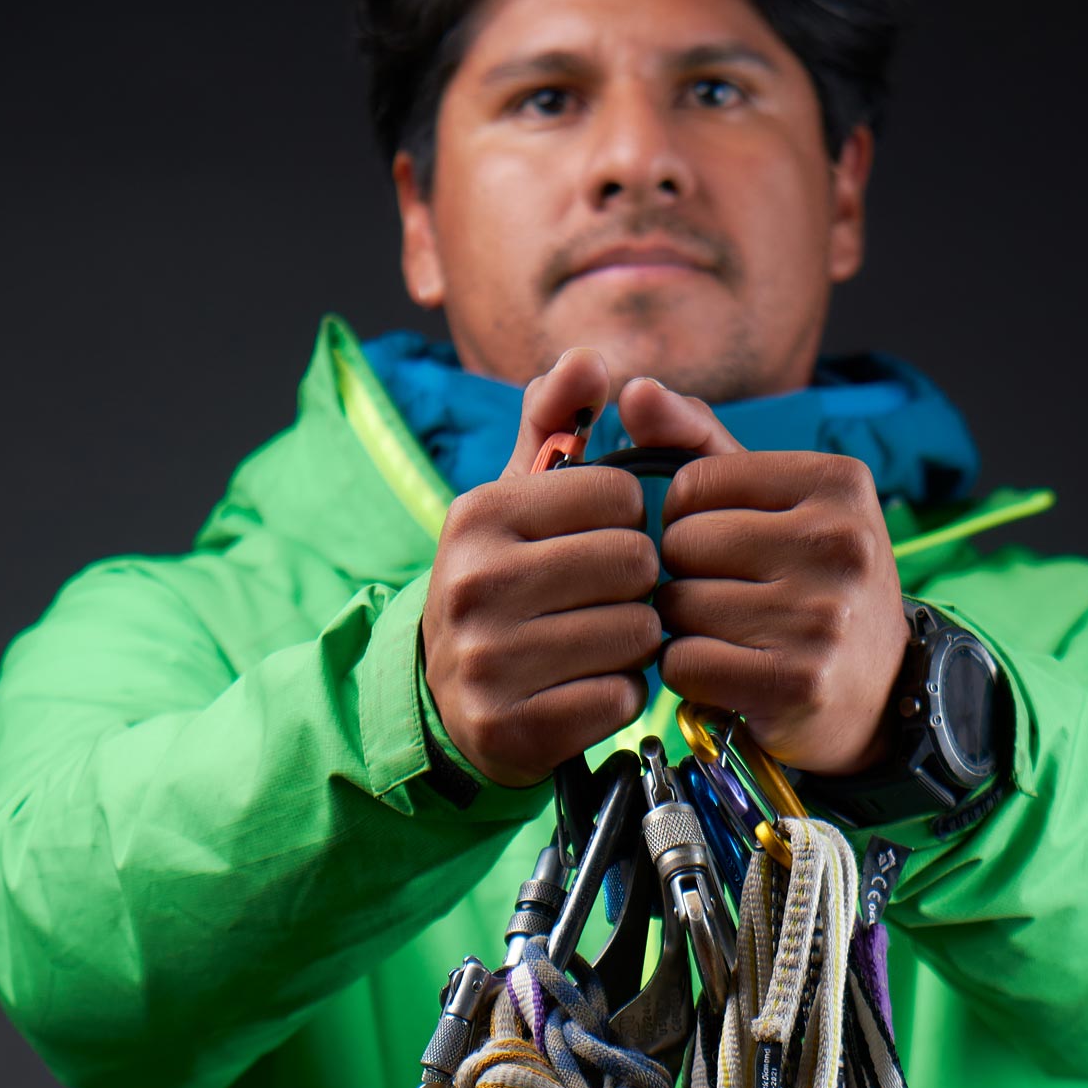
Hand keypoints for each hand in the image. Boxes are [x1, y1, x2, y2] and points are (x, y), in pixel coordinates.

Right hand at [421, 347, 663, 788]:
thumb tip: (592, 359)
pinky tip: (590, 689)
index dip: (629, 520)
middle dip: (639, 585)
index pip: (618, 493)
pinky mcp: (511, 729)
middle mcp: (472, 584)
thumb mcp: (516, 499)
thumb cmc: (504, 584)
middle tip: (609, 600)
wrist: (447, 699)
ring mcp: (487, 662)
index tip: (601, 542)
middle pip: (634, 564)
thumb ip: (555, 422)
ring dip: (636, 643)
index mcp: (477, 514)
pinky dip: (622, 696)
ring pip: (635, 635)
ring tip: (600, 644)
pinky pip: (621, 699)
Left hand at [628, 376, 908, 775]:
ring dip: (687, 629)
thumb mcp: (775, 503)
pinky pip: (685, 663)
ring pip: (679, 606)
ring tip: (735, 637)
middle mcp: (840, 542)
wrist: (881, 694)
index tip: (732, 549)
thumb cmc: (812, 586)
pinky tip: (730, 676)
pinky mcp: (798, 682)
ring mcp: (822, 615)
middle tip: (735, 600)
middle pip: (683, 544)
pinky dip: (691, 675)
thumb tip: (635, 391)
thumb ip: (701, 442)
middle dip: (688, 576)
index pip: (694, 483)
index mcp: (838, 482)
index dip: (690, 522)